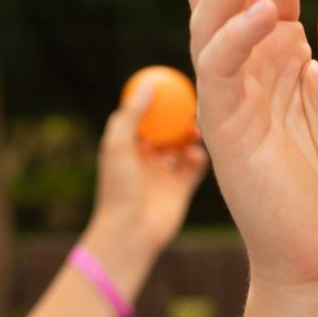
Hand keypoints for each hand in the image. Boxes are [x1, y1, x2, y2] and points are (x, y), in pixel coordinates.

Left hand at [88, 99, 207, 264]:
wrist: (132, 231)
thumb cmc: (119, 187)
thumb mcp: (119, 143)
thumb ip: (133, 114)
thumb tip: (148, 86)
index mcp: (127, 145)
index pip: (143, 117)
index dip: (156, 101)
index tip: (169, 85)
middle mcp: (146, 158)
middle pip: (165, 130)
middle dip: (177, 117)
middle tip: (191, 104)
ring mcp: (164, 174)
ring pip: (182, 148)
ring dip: (190, 137)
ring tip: (196, 131)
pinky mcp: (181, 191)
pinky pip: (194, 169)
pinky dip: (198, 159)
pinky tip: (198, 155)